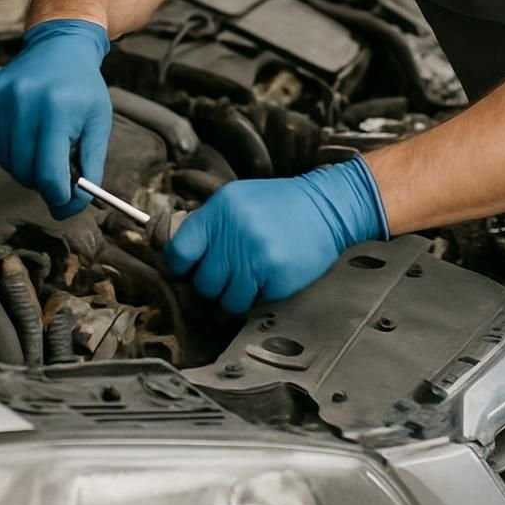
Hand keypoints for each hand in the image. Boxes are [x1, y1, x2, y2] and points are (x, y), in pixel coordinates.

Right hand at [0, 19, 110, 217]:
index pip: (49, 174)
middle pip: (24, 171)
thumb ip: (90, 167)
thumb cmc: (82, 88)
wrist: (60, 46)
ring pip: (6, 161)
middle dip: (42, 180)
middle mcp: (24, 102)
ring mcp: (0, 98)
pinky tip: (26, 132)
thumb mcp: (98, 125)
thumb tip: (70, 206)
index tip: (64, 202)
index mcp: (57, 110)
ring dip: (25, 165)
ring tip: (43, 143)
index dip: (58, 197)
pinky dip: (9, 150)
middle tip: (57, 170)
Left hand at [165, 157, 388, 313]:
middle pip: (202, 282)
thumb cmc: (279, 206)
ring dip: (236, 295)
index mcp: (220, 210)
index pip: (179, 252)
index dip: (183, 266)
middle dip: (214, 283)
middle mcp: (234, 233)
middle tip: (230, 273)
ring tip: (251, 277)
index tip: (191, 269)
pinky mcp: (276, 277)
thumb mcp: (237, 200)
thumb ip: (209, 225)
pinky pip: (252, 304)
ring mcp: (256, 257)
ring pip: (226, 300)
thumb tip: (177, 257)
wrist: (327, 208)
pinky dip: (259, 296)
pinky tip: (270, 277)